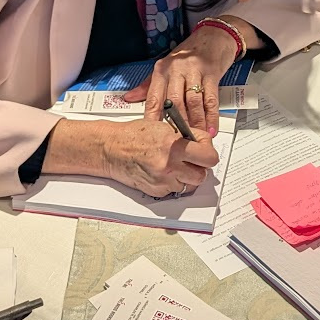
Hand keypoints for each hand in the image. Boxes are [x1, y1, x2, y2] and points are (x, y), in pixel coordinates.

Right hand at [103, 119, 219, 196]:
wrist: (111, 149)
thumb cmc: (134, 135)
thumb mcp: (164, 127)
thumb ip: (186, 136)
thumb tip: (204, 144)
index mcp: (173, 145)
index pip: (208, 156)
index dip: (208, 152)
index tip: (204, 149)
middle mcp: (169, 165)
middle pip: (202, 175)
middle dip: (200, 167)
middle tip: (193, 159)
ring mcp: (163, 181)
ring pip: (190, 185)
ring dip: (187, 176)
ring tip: (176, 165)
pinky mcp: (156, 192)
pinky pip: (175, 190)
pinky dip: (174, 182)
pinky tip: (164, 171)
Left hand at [123, 27, 236, 135]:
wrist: (214, 35)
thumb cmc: (189, 53)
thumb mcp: (166, 66)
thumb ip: (149, 85)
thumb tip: (128, 98)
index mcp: (162, 69)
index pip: (154, 98)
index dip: (153, 119)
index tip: (153, 136)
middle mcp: (177, 69)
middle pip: (174, 102)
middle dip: (177, 125)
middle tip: (177, 144)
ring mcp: (195, 70)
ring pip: (193, 103)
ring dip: (195, 124)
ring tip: (195, 140)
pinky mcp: (212, 73)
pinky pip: (210, 99)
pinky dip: (211, 117)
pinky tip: (210, 129)